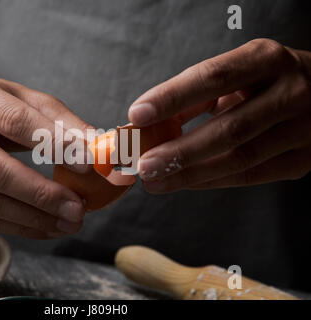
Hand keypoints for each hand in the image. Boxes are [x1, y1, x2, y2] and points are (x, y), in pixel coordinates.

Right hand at [0, 74, 91, 237]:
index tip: (87, 164)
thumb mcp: (26, 99)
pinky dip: (19, 227)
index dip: (53, 144)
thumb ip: (61, 120)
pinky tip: (47, 228)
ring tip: (69, 222)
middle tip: (78, 207)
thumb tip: (96, 146)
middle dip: (42, 194)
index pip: (14, 121)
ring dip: (33, 218)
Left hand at [128, 39, 310, 192]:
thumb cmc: (264, 82)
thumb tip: (150, 123)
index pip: (214, 77)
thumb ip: (197, 95)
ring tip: (155, 180)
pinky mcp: (303, 160)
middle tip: (144, 165)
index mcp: (266, 60)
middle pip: (230, 128)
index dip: (172, 97)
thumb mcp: (237, 74)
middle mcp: (291, 91)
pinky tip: (183, 183)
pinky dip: (211, 182)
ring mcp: (303, 128)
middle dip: (180, 151)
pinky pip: (251, 176)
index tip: (137, 115)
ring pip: (241, 158)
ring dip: (191, 174)